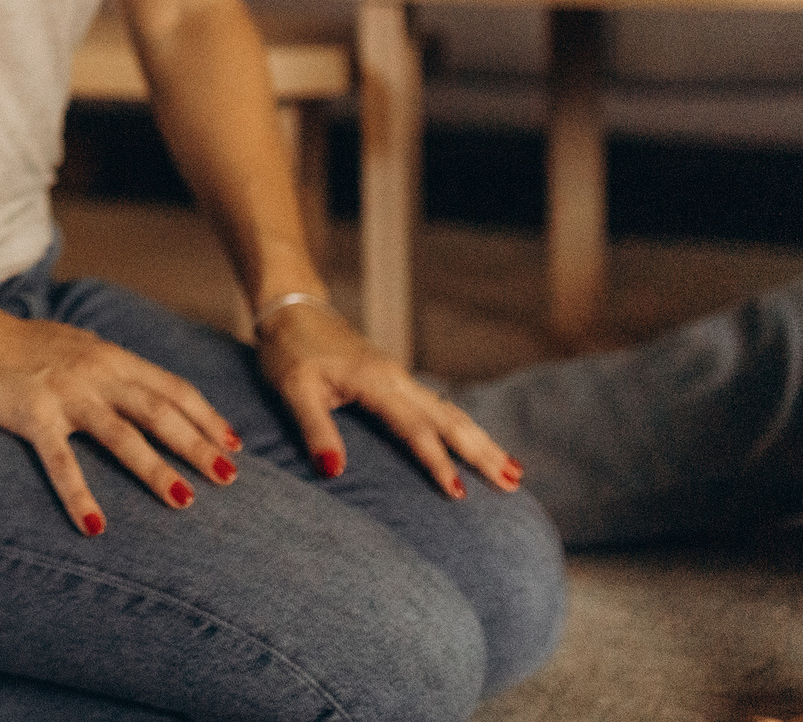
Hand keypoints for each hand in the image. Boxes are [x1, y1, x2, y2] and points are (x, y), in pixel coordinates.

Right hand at [0, 309, 243, 535]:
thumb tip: (147, 390)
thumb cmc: (23, 344)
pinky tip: (95, 526)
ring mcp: (66, 395)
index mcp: (112, 357)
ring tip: (184, 501)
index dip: (206, 416)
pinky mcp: (34, 416)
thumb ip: (113, 368)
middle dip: (197, 445)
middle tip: (228, 477)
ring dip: (156, 469)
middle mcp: (97, 374)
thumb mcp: (80, 346)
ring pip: (122, 436)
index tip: (234, 444)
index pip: (172, 388)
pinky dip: (80, 495)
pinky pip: (61, 462)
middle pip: (159, 412)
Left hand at [256, 299, 520, 496]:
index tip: (458, 494)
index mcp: (375, 381)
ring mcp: (399, 377)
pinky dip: (462, 428)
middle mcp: (396, 378)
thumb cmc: (288, 350)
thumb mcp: (292, 389)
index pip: (414, 428)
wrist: (291, 309)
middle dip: (482, 452)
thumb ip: (314, 429)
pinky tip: (475, 444)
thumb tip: (333, 471)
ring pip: (450, 411)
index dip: (436, 462)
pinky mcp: (395, 379)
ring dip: (482, 441)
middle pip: (449, 419)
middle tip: (514, 484)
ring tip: (514, 471)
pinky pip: (438, 407)